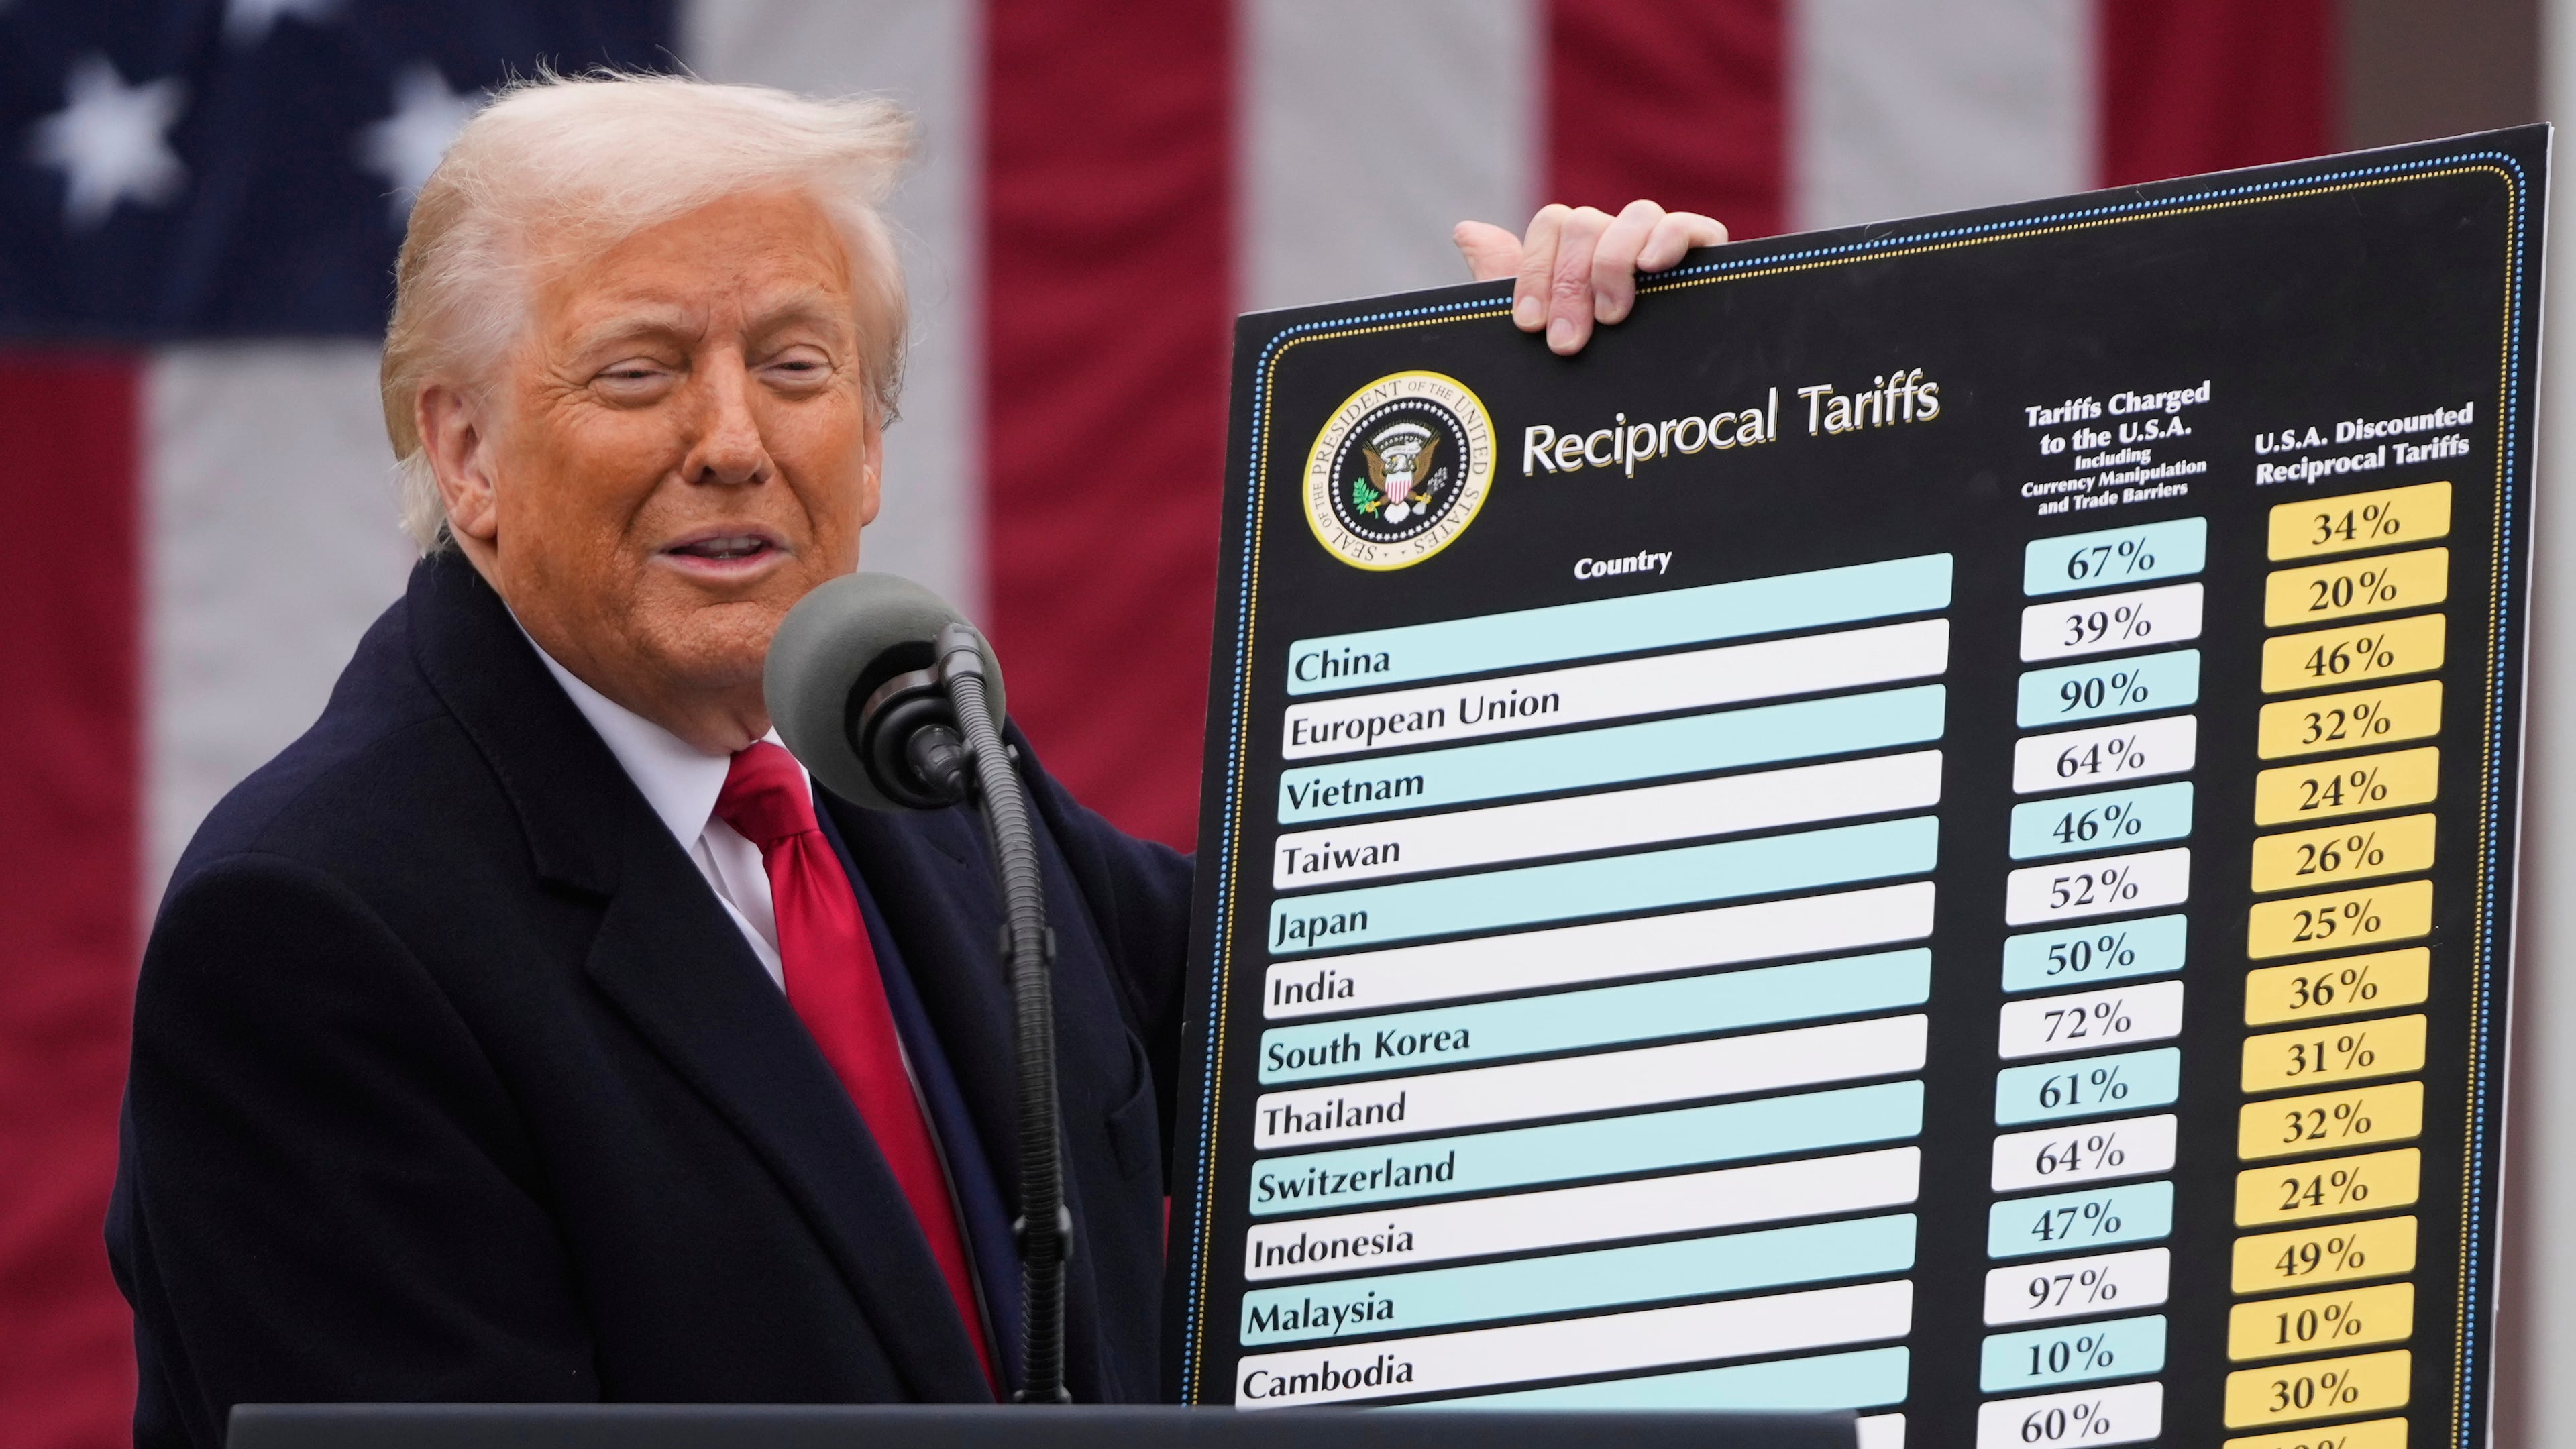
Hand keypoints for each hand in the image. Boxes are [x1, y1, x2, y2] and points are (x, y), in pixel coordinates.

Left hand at [1454, 201, 1727, 354]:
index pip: (1552, 223)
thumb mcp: (1541, 330)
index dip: (1535, 269)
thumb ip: (1503, 280)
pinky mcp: (1705, 259)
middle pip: (1586, 222)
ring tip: (1612, 317)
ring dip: (1613, 263)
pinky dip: (1670, 238)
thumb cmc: (1590, 368)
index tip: (1529, 324)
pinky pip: (1690, 226)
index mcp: (1579, 252)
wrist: (1652, 416)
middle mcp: (1618, 240)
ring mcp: (1661, 246)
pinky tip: (1653, 267)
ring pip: (1636, 214)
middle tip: (1568, 342)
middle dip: (1569, 284)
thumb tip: (1465, 230)